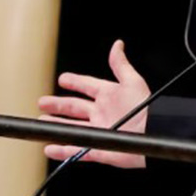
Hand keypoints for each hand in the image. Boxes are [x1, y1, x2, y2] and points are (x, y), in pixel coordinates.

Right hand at [37, 39, 149, 167]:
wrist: (153, 133)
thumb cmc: (146, 108)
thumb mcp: (132, 81)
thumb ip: (121, 64)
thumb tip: (118, 46)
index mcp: (110, 96)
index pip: (87, 86)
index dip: (75, 82)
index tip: (63, 78)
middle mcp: (102, 114)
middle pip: (75, 108)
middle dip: (58, 104)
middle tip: (43, 102)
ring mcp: (99, 131)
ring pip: (72, 128)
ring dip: (56, 125)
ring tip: (42, 123)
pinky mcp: (98, 148)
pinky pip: (76, 149)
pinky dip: (61, 150)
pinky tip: (50, 146)